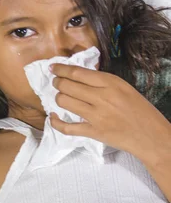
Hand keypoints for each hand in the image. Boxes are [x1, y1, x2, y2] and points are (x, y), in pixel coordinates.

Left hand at [49, 64, 170, 159]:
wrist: (150, 135)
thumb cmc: (140, 109)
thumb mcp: (124, 88)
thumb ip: (103, 82)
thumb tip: (80, 77)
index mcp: (110, 83)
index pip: (78, 73)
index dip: (61, 69)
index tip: (53, 68)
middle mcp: (101, 97)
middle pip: (68, 86)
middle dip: (57, 83)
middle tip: (56, 83)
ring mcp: (95, 116)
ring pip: (64, 102)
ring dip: (58, 98)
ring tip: (59, 97)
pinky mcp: (93, 132)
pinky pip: (67, 127)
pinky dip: (56, 122)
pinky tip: (53, 117)